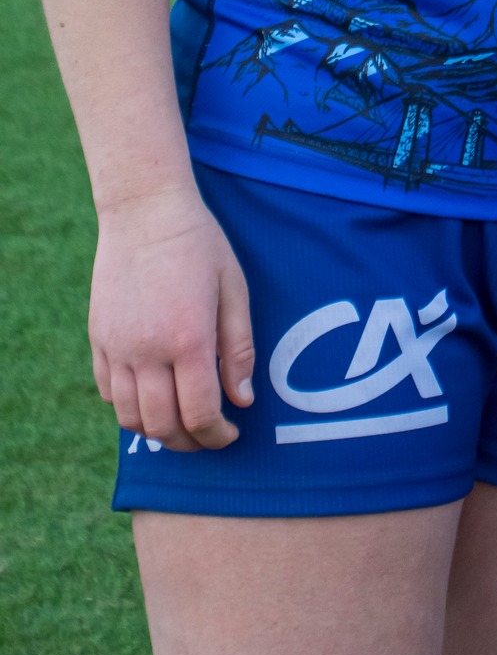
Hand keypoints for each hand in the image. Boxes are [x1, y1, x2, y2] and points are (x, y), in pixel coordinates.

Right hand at [91, 186, 254, 451]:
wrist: (145, 212)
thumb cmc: (200, 245)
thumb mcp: (234, 290)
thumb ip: (239, 348)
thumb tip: (242, 400)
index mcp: (187, 340)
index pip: (200, 413)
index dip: (217, 435)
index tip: (230, 434)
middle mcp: (146, 352)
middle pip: (162, 426)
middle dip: (189, 442)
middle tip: (208, 435)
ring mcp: (116, 347)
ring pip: (129, 418)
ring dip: (157, 430)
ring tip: (180, 422)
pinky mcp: (97, 339)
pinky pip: (108, 392)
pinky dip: (129, 406)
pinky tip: (151, 395)